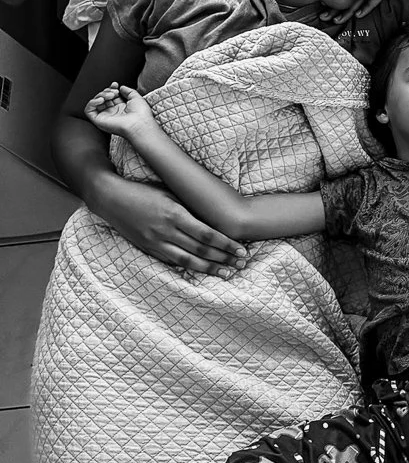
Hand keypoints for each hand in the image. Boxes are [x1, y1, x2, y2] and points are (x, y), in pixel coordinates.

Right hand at [84, 82, 154, 139]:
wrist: (139, 124)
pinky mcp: (99, 120)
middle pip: (102, 98)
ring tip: (110, 95)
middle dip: (107, 91)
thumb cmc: (141, 114)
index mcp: (121, 108)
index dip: (111, 89)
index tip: (115, 85)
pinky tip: (101, 99)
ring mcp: (105, 117)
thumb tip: (121, 87)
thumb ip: (128, 91)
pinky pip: (89, 110)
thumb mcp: (136, 98)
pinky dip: (92, 102)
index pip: (111, 96)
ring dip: (101, 95)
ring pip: (95, 102)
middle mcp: (112, 113)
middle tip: (114, 92)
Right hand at [90, 175, 248, 275]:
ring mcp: (156, 243)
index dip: (227, 244)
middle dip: (224, 259)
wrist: (111, 198)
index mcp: (175, 214)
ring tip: (227, 273)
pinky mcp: (149, 249)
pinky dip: (190, 268)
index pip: (207, 235)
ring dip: (210, 268)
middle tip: (242, 264)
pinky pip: (173, 262)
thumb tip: (216, 215)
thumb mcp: (170, 192)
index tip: (242, 249)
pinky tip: (203, 270)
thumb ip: (189, 206)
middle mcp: (166, 231)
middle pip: (201, 251)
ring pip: (188, 261)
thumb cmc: (143, 190)